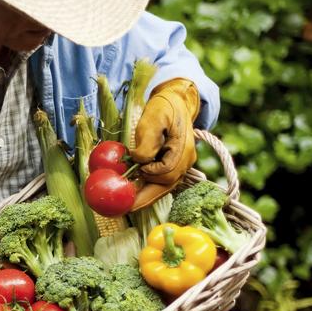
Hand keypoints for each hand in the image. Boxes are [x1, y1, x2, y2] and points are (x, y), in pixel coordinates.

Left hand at [130, 78, 200, 209]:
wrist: (175, 102)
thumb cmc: (163, 108)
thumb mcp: (153, 118)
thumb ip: (147, 141)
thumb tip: (138, 162)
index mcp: (183, 149)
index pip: (167, 172)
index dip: (150, 174)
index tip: (136, 171)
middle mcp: (185, 161)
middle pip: (166, 186)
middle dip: (146, 198)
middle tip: (126, 207)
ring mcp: (181, 165)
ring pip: (164, 186)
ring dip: (146, 195)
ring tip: (127, 205)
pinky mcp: (173, 165)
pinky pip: (161, 181)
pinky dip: (147, 187)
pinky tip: (132, 191)